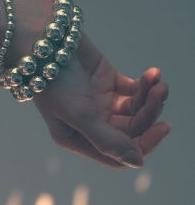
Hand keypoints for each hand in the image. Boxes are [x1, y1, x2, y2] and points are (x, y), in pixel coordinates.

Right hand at [30, 32, 169, 168]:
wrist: (42, 42)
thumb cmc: (53, 82)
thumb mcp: (80, 115)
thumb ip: (108, 140)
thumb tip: (137, 163)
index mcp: (79, 140)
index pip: (118, 154)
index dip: (143, 144)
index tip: (162, 127)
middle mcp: (91, 125)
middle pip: (131, 131)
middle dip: (149, 113)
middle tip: (159, 92)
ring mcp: (100, 103)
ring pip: (136, 110)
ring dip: (150, 96)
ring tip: (157, 80)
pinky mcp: (108, 81)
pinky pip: (135, 90)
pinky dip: (146, 83)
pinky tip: (152, 73)